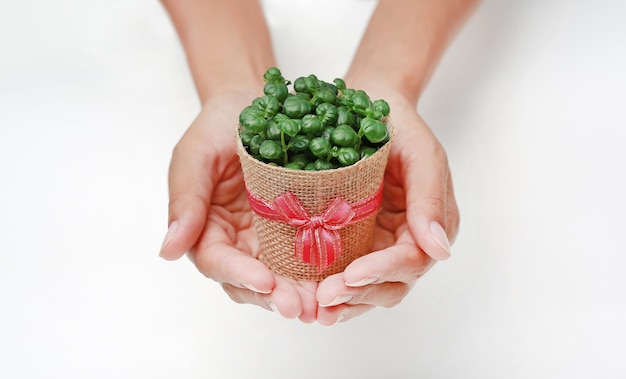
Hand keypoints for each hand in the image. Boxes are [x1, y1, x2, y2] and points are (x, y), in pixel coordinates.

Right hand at [159, 90, 318, 322]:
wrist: (260, 104)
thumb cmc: (221, 124)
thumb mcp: (196, 153)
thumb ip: (185, 198)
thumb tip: (168, 250)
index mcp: (207, 228)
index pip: (218, 261)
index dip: (240, 275)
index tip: (265, 282)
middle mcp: (238, 242)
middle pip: (251, 282)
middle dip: (275, 297)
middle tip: (300, 307)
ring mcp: (269, 240)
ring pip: (282, 279)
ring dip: (300, 295)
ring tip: (322, 306)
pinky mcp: (298, 232)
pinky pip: (308, 259)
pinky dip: (321, 275)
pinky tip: (340, 284)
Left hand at [315, 87, 459, 324]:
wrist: (369, 105)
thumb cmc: (400, 126)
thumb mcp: (422, 153)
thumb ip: (430, 198)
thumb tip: (440, 251)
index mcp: (429, 225)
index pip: (411, 260)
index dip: (383, 271)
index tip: (353, 275)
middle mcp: (405, 242)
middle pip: (389, 285)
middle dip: (359, 295)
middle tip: (325, 297)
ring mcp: (377, 244)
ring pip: (365, 288)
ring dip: (343, 302)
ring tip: (314, 308)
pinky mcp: (350, 241)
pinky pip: (341, 271)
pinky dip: (327, 286)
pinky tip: (305, 294)